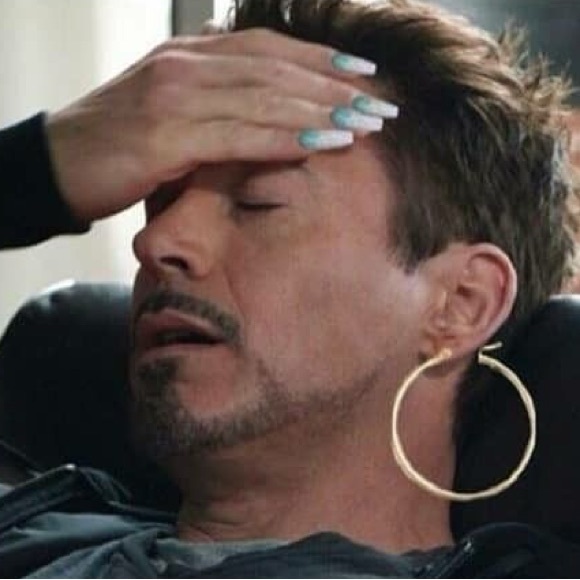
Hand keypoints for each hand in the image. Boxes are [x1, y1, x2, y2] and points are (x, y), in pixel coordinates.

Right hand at [46, 28, 396, 221]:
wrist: (57, 163)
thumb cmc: (117, 141)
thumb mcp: (169, 110)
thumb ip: (210, 97)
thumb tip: (254, 97)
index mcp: (189, 56)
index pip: (269, 50)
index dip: (321, 61)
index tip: (365, 76)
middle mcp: (186, 65)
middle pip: (276, 70)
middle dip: (335, 88)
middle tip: (382, 106)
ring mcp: (173, 96)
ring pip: (262, 97)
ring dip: (320, 110)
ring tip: (365, 125)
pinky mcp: (163, 136)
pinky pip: (235, 133)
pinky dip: (280, 136)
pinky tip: (318, 142)